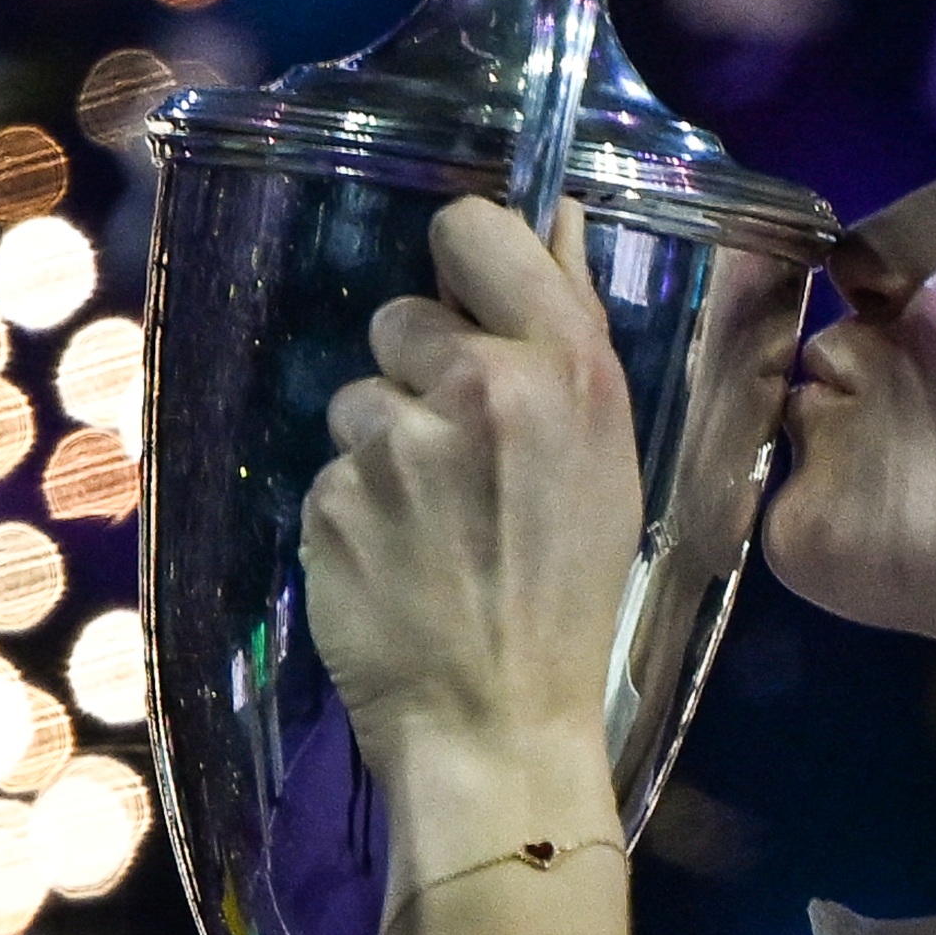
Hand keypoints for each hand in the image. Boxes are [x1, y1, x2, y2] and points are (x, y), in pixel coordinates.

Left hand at [301, 195, 643, 766]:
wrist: (497, 722)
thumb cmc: (568, 591)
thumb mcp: (606, 454)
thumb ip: (570, 327)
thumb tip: (554, 212)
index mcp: (566, 368)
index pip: (475, 228)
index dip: (462, 259)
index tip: (467, 303)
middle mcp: (482, 387)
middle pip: (403, 316)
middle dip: (420, 372)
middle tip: (461, 456)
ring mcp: (397, 443)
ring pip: (357, 395)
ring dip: (382, 445)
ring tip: (428, 521)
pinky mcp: (332, 497)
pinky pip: (330, 468)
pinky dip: (353, 508)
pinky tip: (393, 560)